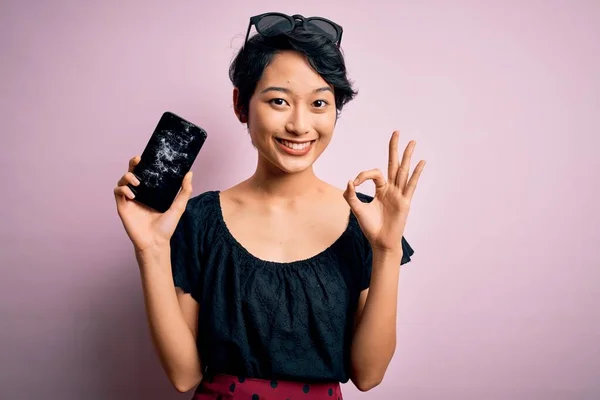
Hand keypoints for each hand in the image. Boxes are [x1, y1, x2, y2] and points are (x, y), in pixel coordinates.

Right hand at [114, 155, 193, 252]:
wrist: (156, 242)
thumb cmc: (166, 227)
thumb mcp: (179, 206)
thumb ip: (185, 190)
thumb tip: (190, 173)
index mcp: (151, 192)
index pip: (146, 173)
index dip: (144, 163)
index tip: (148, 156)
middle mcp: (140, 194)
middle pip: (132, 173)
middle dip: (133, 164)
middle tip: (138, 160)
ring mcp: (130, 200)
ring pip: (122, 180)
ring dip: (127, 176)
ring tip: (138, 182)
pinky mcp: (123, 207)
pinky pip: (118, 192)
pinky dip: (123, 189)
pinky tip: (133, 194)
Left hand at [343, 131, 424, 252]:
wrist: (380, 242)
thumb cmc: (370, 227)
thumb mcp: (357, 209)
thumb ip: (351, 196)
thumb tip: (349, 181)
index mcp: (381, 189)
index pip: (375, 173)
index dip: (363, 175)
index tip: (354, 183)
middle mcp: (391, 189)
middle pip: (393, 164)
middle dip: (394, 148)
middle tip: (396, 132)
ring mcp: (399, 194)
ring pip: (403, 171)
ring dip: (407, 156)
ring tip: (412, 142)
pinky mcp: (405, 202)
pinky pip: (411, 185)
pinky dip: (416, 173)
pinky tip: (421, 162)